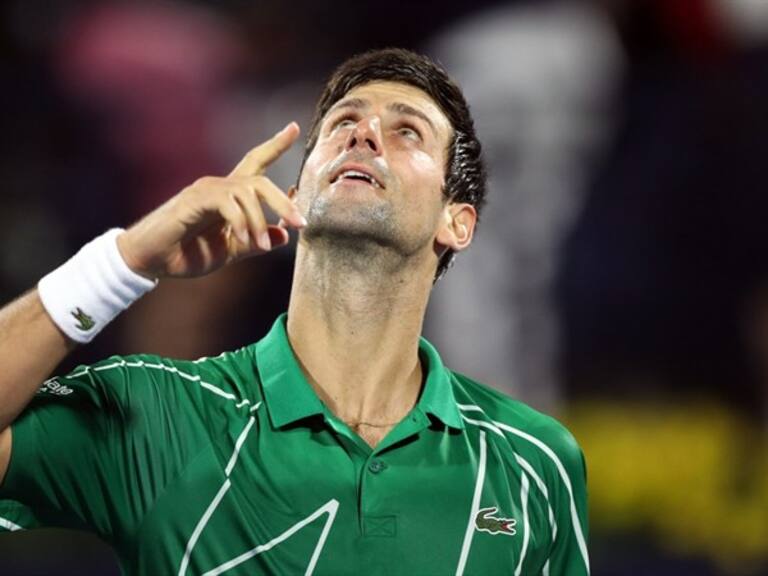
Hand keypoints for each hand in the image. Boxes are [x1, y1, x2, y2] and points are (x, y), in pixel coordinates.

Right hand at [117, 122, 305, 278]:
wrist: (151, 261)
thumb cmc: (186, 254)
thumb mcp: (229, 251)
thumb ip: (255, 243)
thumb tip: (284, 236)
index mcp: (230, 196)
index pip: (256, 162)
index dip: (275, 145)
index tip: (293, 127)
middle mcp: (219, 186)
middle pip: (260, 180)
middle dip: (284, 202)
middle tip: (301, 223)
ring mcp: (206, 190)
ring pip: (248, 193)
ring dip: (260, 222)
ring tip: (261, 246)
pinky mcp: (194, 199)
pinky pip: (228, 203)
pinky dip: (241, 222)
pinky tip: (243, 239)